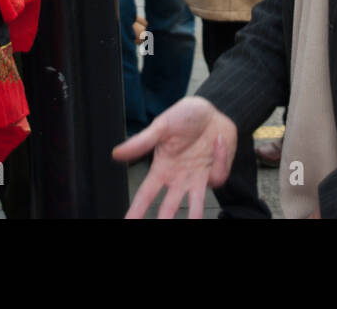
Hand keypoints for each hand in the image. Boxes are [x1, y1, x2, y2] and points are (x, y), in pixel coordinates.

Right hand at [112, 96, 237, 218]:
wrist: (212, 110)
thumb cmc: (184, 117)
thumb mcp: (161, 126)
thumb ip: (141, 142)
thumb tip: (116, 154)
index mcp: (163, 168)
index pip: (146, 195)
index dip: (137, 211)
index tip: (127, 224)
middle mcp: (180, 178)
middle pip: (170, 207)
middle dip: (165, 219)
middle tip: (160, 227)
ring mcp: (199, 178)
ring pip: (196, 204)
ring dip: (195, 215)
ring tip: (194, 223)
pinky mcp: (217, 173)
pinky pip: (218, 177)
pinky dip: (220, 159)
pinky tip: (218, 140)